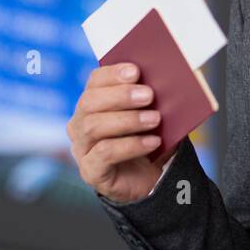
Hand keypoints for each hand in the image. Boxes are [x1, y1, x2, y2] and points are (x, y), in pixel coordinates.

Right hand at [67, 63, 169, 203]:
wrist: (153, 178)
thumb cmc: (150, 138)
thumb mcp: (155, 114)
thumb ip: (154, 99)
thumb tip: (168, 80)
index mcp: (94, 103)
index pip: (95, 81)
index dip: (113, 74)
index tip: (136, 71)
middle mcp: (80, 124)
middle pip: (89, 102)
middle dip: (120, 95)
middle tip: (149, 95)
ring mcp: (82, 148)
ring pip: (94, 127)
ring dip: (127, 120)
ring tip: (155, 119)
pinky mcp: (91, 171)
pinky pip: (104, 154)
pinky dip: (131, 145)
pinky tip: (153, 142)